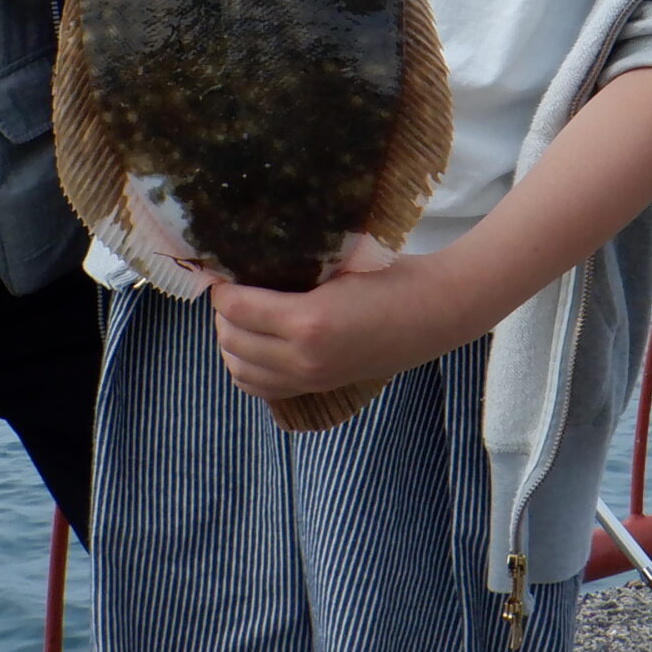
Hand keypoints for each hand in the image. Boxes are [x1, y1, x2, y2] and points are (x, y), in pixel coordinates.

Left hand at [206, 254, 458, 400]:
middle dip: (223, 313)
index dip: (222, 287)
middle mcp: (303, 357)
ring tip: (241, 315)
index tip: (222, 269)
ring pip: (239, 368)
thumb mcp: (335, 264)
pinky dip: (246, 366)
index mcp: (308, 321)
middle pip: (231, 339)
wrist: (430, 313)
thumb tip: (245, 265)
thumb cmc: (387, 275)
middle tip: (232, 289)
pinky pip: (259, 386)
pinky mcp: (315, 387)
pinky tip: (254, 342)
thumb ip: (291, 270)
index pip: (236, 307)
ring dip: (231, 340)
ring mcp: (309, 378)